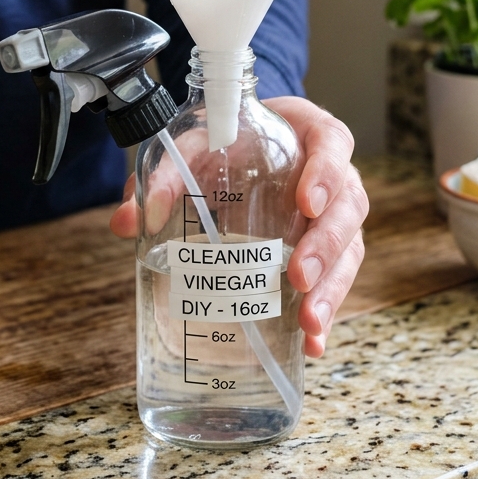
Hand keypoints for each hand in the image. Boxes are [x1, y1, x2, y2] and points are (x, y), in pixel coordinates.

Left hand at [110, 97, 367, 357]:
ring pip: (349, 251)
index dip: (326, 173)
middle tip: (299, 275)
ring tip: (309, 321)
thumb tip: (128, 221)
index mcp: (311, 136)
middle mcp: (333, 177)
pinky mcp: (327, 252)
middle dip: (327, 246)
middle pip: (349, 208)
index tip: (307, 202)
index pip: (332, 145)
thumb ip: (165, 174)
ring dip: (332, 288)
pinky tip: (312, 342)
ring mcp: (334, 217)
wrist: (239, 146)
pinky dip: (327, 312)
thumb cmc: (227, 141)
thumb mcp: (195, 145)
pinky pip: (337, 282)